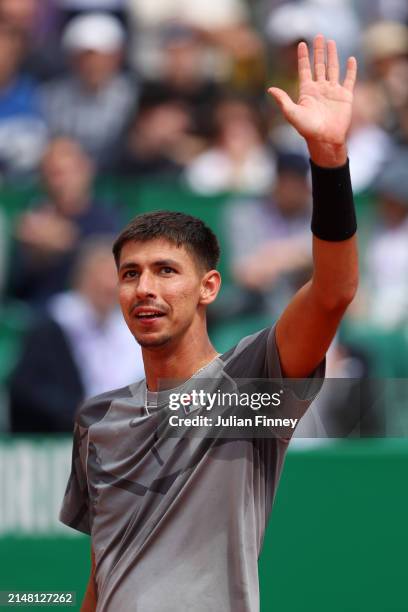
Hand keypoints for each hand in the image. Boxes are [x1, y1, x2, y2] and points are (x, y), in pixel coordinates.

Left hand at [268, 35, 356, 166]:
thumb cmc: (307, 129)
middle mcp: (320, 89)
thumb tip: (270, 89)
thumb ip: (283, 100)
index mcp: (307, 91)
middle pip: (319, 65)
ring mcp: (333, 92)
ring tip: (331, 42)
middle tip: (318, 36)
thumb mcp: (292, 113)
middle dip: (318, 51)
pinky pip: (349, 80)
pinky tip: (351, 59)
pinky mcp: (345, 96)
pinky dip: (351, 70)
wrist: (325, 139)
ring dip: (332, 55)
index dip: (303, 57)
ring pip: (333, 68)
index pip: (305, 69)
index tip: (301, 43)